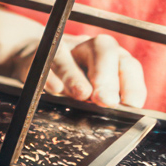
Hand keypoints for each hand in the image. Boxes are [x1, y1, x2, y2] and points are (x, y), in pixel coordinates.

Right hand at [0, 9, 147, 108]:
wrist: (33, 57)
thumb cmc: (74, 79)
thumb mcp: (95, 89)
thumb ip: (110, 99)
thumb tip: (126, 117)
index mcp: (110, 57)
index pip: (128, 64)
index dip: (132, 83)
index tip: (132, 105)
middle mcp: (88, 48)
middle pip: (103, 49)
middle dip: (106, 76)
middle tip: (108, 101)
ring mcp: (61, 49)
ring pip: (70, 56)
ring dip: (76, 75)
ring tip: (82, 94)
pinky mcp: (36, 55)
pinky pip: (42, 61)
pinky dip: (48, 75)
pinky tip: (54, 88)